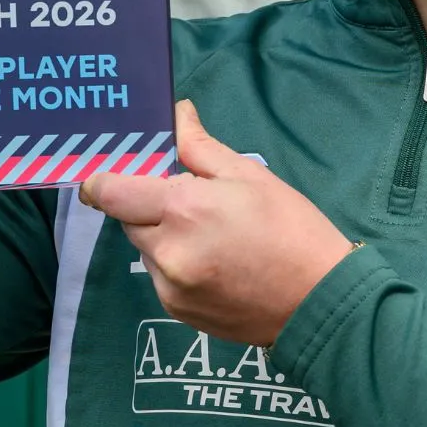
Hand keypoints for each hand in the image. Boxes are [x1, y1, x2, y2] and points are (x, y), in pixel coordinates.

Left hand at [80, 99, 358, 345]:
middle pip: (127, 219)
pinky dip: (178, 266)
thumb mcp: (252, 176)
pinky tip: (217, 265)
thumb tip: (177, 114)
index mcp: (182, 209)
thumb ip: (201, 147)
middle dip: (148, 206)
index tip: (119, 174)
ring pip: (146, 250)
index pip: (110, 192)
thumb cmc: (294, 229)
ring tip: (213, 238)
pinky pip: (163, 278)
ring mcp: (169, 286)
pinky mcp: (177, 311)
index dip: (105, 180)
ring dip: (164, 238)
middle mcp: (166, 251)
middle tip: (192, 204)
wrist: (321, 300)